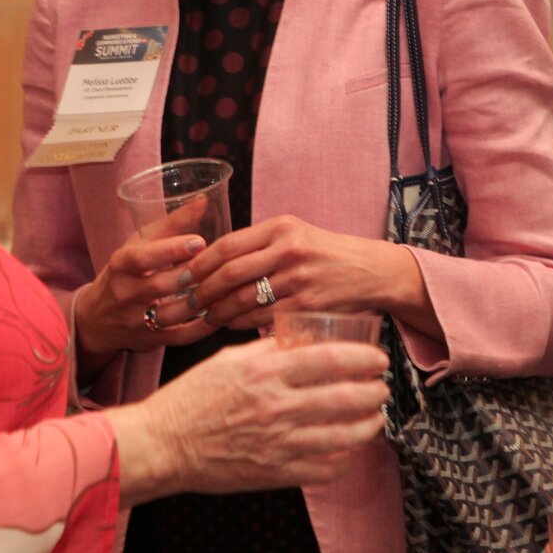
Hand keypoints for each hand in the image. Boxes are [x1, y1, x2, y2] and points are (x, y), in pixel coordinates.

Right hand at [72, 230, 215, 373]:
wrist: (96, 319)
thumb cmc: (125, 272)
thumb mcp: (139, 244)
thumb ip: (172, 224)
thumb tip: (203, 200)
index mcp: (121, 265)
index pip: (142, 258)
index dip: (170, 250)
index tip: (199, 241)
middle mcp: (124, 294)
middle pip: (159, 286)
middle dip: (190, 276)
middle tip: (220, 265)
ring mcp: (136, 321)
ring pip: (171, 314)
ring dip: (200, 303)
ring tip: (226, 288)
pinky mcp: (150, 341)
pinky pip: (180, 337)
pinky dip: (202, 328)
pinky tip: (222, 314)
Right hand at [113, 338, 389, 501]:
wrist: (163, 444)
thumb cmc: (191, 399)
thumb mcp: (228, 360)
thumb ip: (268, 351)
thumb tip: (302, 342)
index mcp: (265, 372)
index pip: (332, 358)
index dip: (364, 357)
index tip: (377, 358)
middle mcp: (277, 406)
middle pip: (348, 397)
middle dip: (375, 392)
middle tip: (380, 388)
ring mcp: (279, 443)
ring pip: (346, 435)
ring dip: (369, 424)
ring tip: (374, 417)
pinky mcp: (276, 473)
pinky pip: (326, 469)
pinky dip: (344, 459)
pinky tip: (346, 449)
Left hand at [180, 215, 432, 334]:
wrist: (370, 271)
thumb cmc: (324, 253)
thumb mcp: (294, 234)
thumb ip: (257, 243)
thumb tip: (209, 261)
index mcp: (281, 227)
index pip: (227, 245)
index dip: (199, 264)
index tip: (182, 276)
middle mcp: (289, 250)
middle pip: (229, 273)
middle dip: (202, 291)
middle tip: (186, 302)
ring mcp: (298, 280)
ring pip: (242, 299)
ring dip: (217, 311)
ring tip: (204, 316)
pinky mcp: (306, 307)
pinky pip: (261, 318)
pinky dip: (240, 324)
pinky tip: (230, 325)